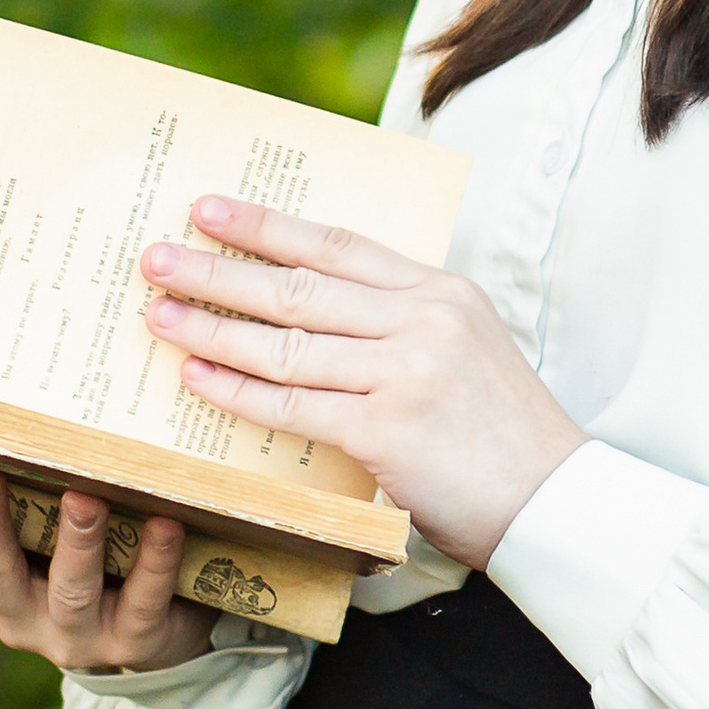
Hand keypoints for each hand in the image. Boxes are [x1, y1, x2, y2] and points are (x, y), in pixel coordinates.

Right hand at [0, 456, 211, 670]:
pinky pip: (143, 599)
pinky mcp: (137, 637)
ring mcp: (75, 633)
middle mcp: (15, 617)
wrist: (140, 639)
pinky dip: (153, 562)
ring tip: (82, 493)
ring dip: (73, 540)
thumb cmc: (46, 567)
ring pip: (67, 588)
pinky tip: (164, 522)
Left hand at [141, 196, 584, 570]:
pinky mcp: (388, 430)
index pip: (338, 244)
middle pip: (298, 286)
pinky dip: (238, 391)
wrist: (552, 499)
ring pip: (286, 343)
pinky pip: (294, 405)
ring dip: (212, 328)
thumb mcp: (465, 348)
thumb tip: (310, 311)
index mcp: (440, 290)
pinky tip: (197, 377)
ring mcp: (405, 372)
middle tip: (156, 258)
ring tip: (157, 315)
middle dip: (218, 270)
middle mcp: (423, 319)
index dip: (267, 224)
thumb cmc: (502, 433)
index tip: (208, 209)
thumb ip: (400, 322)